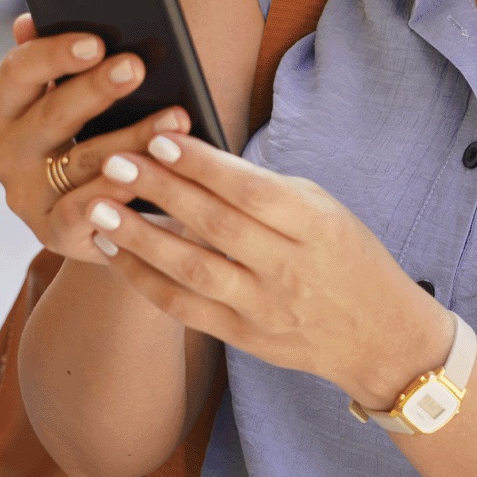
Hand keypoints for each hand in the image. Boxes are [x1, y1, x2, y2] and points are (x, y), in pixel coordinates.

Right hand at [0, 12, 194, 265]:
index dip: (53, 54)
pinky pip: (83, 211)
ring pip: (81, 160)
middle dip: (96, 89)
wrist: (111, 210)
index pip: (18, 71)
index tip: (95, 42)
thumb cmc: (97, 133)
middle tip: (136, 66)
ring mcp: (27, 195)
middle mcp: (8, 151)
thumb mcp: (81, 96)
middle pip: (50, 114)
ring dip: (131, 138)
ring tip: (175, 117)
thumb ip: (62, 60)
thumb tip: (29, 20)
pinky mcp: (52, 232)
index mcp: (7, 107)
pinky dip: (116, 193)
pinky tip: (147, 177)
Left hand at [74, 133, 454, 410]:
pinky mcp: (242, 338)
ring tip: (97, 207)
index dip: (203, 165)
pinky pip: (183, 307)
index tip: (161, 138)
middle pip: (214, 225)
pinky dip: (143, 278)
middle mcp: (287, 268)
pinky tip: (112, 251)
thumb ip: (266, 190)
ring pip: (190, 269)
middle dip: (160, 191)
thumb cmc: (348, 256)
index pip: (250, 190)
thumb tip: (198, 160)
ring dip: (139, 237)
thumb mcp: (323, 209)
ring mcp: (263, 307)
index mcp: (315, 225)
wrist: (379, 336)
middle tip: (114, 162)